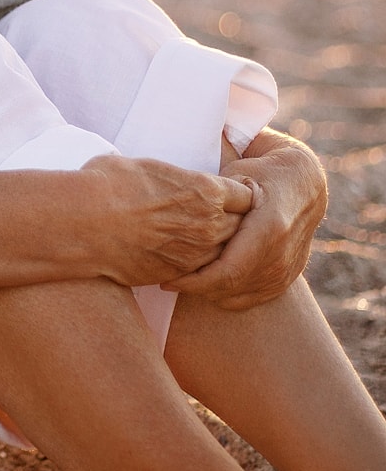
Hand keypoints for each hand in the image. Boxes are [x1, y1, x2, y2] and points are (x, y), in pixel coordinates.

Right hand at [79, 154, 254, 287]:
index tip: (229, 196)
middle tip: (219, 219)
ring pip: (225, 254)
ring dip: (218, 247)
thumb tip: (167, 177)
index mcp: (206, 190)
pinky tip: (180, 255)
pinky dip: (196, 265)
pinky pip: (200, 272)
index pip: (247, 196)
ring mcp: (195, 254)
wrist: (85, 222)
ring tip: (199, 239)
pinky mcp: (177, 275)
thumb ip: (174, 177)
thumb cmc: (110, 183)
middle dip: (235, 223)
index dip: (239, 196)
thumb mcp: (148, 166)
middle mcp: (209, 224)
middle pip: (242, 228)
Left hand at [162, 129, 327, 308]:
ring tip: (184, 279)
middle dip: (196, 288)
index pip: (228, 270)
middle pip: (231, 287)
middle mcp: (282, 255)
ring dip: (208, 293)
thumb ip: (214, 198)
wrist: (304, 183)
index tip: (167, 277)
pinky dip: (227, 295)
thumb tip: (179, 216)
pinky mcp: (287, 278)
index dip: (194, 280)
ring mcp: (287, 270)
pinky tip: (207, 283)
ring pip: (239, 297)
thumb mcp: (237, 175)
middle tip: (169, 279)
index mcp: (270, 228)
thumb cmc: (261, 172)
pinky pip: (252, 299)